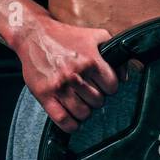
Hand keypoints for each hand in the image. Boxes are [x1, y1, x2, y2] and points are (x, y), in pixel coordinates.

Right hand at [16, 18, 121, 132]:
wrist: (34, 35)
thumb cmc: (66, 36)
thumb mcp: (96, 36)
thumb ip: (115, 53)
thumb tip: (124, 78)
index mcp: (90, 60)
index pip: (112, 87)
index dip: (109, 87)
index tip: (102, 84)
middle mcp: (75, 74)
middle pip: (98, 102)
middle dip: (96, 98)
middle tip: (88, 91)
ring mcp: (59, 86)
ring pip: (83, 113)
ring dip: (85, 111)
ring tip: (80, 102)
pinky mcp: (44, 95)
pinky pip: (63, 120)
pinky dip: (71, 125)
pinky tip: (73, 119)